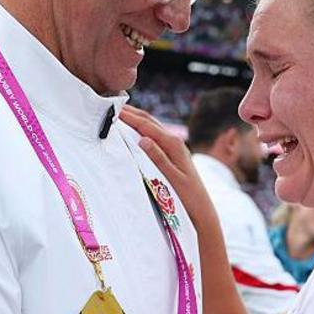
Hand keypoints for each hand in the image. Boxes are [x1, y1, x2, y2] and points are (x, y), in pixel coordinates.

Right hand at [119, 105, 219, 232]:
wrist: (201, 208)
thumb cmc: (188, 197)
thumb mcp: (172, 179)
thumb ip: (158, 158)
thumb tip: (143, 139)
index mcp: (173, 145)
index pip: (146, 126)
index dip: (129, 117)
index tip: (113, 110)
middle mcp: (174, 142)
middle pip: (149, 121)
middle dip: (131, 112)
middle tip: (112, 105)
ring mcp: (174, 146)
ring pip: (152, 126)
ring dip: (137, 118)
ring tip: (120, 113)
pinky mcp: (173, 153)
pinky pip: (155, 135)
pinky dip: (142, 128)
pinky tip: (134, 130)